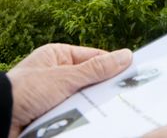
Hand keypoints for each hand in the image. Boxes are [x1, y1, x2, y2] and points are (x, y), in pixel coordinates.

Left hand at [7, 43, 131, 136]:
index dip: (112, 65)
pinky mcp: (48, 115)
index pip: (93, 57)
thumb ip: (96, 69)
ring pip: (82, 99)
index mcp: (57, 55)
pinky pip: (72, 114)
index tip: (132, 74)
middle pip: (89, 79)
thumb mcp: (65, 78)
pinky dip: (80, 118)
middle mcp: (55, 73)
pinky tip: (93, 121)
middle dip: (101, 89)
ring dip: (90, 106)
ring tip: (110, 110)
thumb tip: (126, 56)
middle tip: (124, 95)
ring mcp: (51, 95)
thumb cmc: (24, 92)